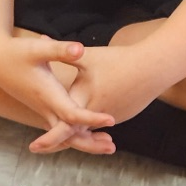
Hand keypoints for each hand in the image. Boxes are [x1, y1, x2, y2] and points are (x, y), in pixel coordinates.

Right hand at [0, 32, 115, 139]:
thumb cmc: (17, 52)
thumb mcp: (38, 48)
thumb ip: (60, 49)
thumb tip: (80, 49)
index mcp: (47, 95)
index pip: (71, 114)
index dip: (92, 118)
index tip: (112, 120)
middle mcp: (45, 107)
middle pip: (68, 135)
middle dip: (90, 143)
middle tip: (112, 147)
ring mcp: (43, 110)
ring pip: (65, 135)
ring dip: (85, 141)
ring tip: (109, 143)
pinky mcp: (43, 107)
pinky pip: (61, 128)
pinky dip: (76, 134)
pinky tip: (91, 131)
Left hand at [29, 44, 162, 153]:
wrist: (153, 69)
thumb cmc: (119, 60)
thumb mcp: (88, 57)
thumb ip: (63, 52)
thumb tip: (40, 39)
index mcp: (84, 101)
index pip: (62, 128)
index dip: (47, 139)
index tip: (33, 146)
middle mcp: (95, 115)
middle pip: (73, 134)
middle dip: (57, 140)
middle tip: (39, 146)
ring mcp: (111, 118)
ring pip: (88, 130)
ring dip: (75, 133)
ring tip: (59, 135)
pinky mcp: (121, 115)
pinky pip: (101, 124)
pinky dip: (90, 125)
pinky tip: (83, 122)